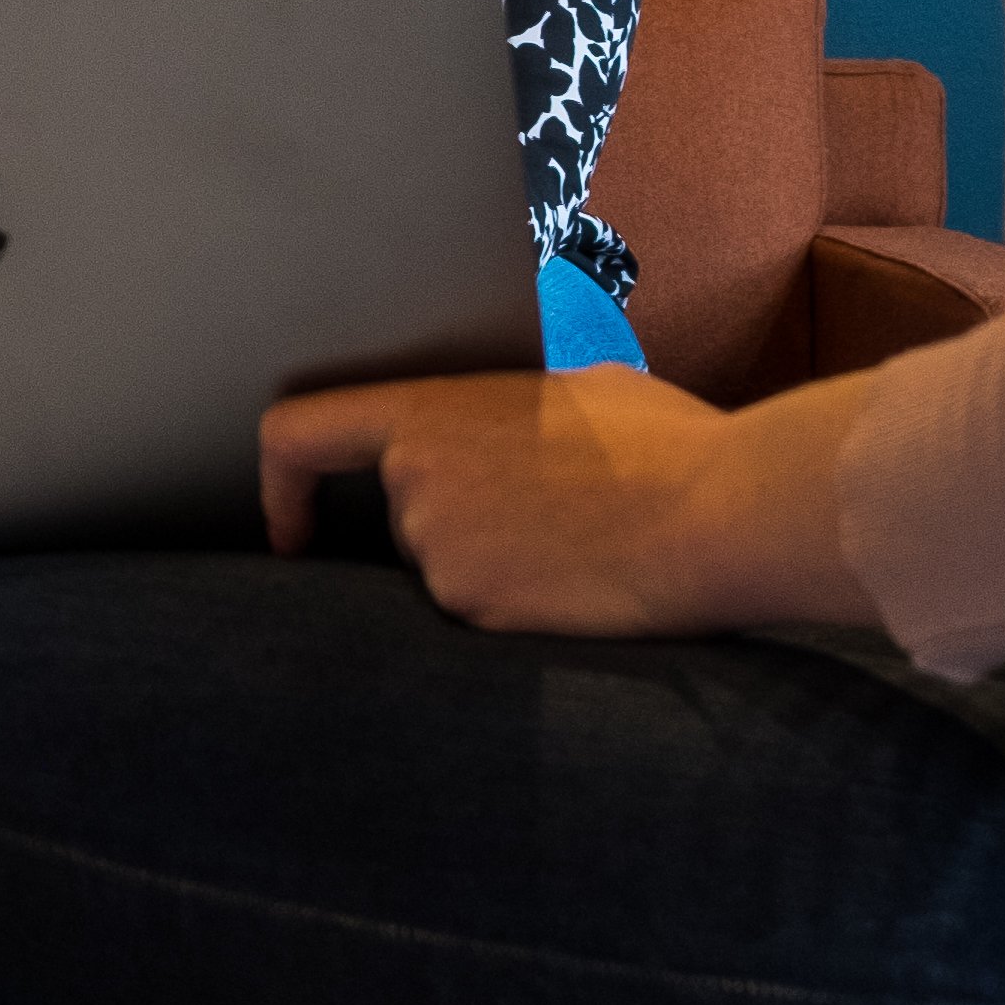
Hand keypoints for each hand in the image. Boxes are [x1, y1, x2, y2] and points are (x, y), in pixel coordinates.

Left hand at [259, 363, 758, 638]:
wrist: (722, 516)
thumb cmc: (664, 442)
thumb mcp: (573, 383)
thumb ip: (509, 399)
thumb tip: (514, 399)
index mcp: (426, 416)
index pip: (296, 438)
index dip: (282, 488)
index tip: (294, 527)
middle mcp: (416, 491)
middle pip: (402, 517)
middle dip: (460, 516)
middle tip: (550, 508)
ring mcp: (445, 564)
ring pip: (448, 569)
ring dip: (498, 559)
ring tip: (583, 536)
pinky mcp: (482, 621)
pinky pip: (484, 614)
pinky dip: (523, 601)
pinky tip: (586, 579)